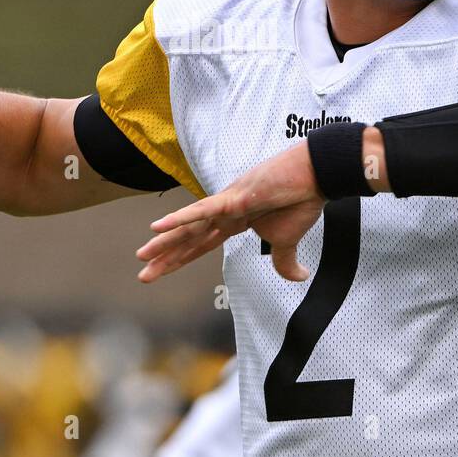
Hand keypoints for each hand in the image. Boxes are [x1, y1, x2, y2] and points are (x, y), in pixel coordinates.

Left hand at [136, 142, 326, 282]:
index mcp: (234, 223)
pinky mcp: (233, 198)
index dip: (181, 258)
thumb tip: (300, 278)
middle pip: (189, 239)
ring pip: (189, 226)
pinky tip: (158, 226)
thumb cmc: (301, 202)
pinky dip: (180, 218)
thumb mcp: (288, 241)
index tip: (160, 271)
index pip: (201, 245)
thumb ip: (285, 260)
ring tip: (142, 255)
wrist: (315, 178)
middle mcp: (224, 213)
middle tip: (143, 273)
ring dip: (164, 241)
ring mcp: (226, 204)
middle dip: (166, 257)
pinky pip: (203, 210)